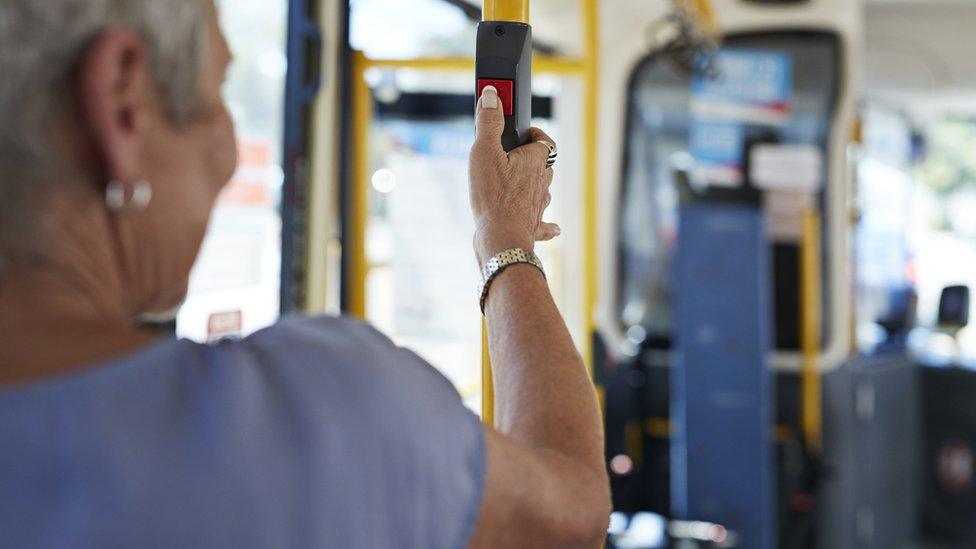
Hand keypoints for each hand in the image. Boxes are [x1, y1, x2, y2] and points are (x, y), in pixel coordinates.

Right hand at [469, 86, 560, 265]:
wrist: (501, 238)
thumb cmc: (492, 195)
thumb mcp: (484, 151)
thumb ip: (489, 121)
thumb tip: (492, 93)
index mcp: (534, 161)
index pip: (543, 140)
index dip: (535, 134)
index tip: (525, 131)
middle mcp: (542, 182)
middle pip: (544, 165)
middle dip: (532, 159)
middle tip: (513, 157)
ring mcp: (539, 205)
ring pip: (543, 191)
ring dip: (536, 187)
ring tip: (520, 185)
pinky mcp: (533, 226)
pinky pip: (545, 224)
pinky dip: (548, 224)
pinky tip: (554, 227)